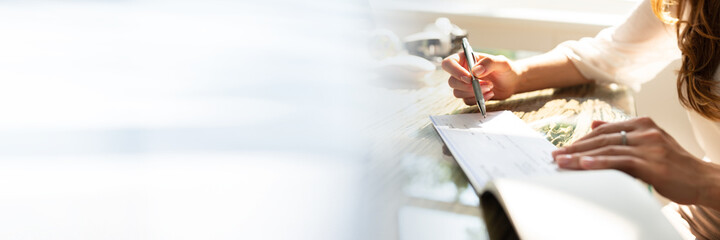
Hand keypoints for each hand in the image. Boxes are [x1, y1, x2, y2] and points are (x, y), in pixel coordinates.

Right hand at [441, 52, 521, 104]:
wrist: (511, 82)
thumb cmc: (505, 69)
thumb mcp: (501, 62)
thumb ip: (489, 63)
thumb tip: (475, 71)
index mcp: (465, 59)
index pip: (448, 63)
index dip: (455, 72)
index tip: (469, 78)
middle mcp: (461, 71)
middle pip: (452, 81)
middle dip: (468, 86)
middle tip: (486, 84)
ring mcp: (464, 85)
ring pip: (457, 93)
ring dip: (474, 93)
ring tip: (490, 88)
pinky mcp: (469, 95)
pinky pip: (466, 101)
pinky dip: (477, 100)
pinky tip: (490, 94)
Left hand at [551, 117, 718, 205]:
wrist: (703, 179)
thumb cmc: (673, 164)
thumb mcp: (648, 142)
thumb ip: (621, 132)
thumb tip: (594, 123)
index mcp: (643, 124)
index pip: (604, 130)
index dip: (581, 139)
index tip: (563, 148)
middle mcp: (645, 131)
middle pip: (602, 138)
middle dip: (576, 147)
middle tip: (555, 155)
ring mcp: (649, 146)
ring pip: (607, 148)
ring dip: (581, 156)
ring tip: (562, 161)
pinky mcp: (652, 163)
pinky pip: (620, 161)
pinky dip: (600, 162)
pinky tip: (584, 164)